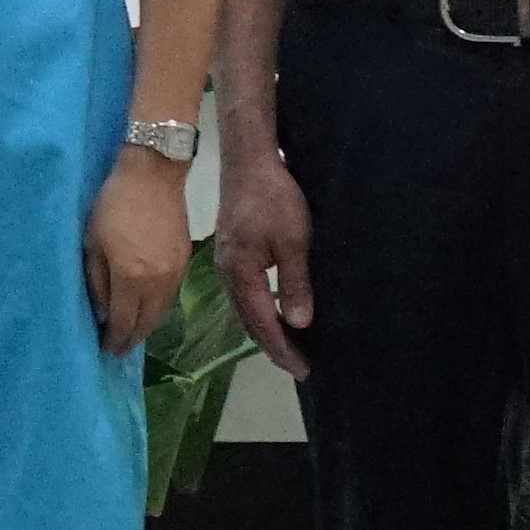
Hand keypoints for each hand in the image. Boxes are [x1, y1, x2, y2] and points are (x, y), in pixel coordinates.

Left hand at [83, 148, 188, 357]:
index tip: (104, 350)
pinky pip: (169, 296)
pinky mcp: (184, 262)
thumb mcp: (92, 242)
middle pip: (145, 324)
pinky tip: (146, 308)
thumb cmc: (112, 204)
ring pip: (160, 313)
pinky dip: (156, 308)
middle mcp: (157, 283)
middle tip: (117, 348)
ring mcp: (174, 273)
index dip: (113, 340)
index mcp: (131, 278)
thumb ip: (97, 281)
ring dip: (145, 326)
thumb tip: (101, 313)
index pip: (123, 323)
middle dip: (130, 339)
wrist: (153, 173)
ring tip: (130, 332)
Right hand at [214, 147, 314, 373]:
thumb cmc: (274, 197)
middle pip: (248, 322)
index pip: (263, 323)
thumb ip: (294, 283)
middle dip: (273, 346)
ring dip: (265, 329)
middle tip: (298, 366)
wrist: (249, 160)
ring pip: (245, 308)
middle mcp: (227, 273)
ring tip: (289, 345)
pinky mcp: (231, 251)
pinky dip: (260, 309)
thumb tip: (299, 324)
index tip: (303, 370)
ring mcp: (226, 262)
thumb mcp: (294, 240)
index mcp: (241, 274)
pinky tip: (275, 310)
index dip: (283, 349)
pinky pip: (244, 292)